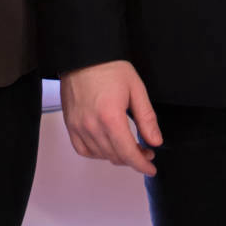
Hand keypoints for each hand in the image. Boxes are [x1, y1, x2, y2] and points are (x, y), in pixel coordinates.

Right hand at [60, 60, 162, 175]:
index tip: (151, 168)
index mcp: (111, 117)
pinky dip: (97, 153)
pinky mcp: (70, 125)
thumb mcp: (136, 90)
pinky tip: (108, 145)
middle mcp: (92, 126)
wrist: (84, 57)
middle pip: (115, 156)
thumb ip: (146, 118)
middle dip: (133, 159)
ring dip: (117, 156)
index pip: (128, 152)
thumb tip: (155, 141)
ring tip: (129, 147)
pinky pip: (83, 150)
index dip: (141, 164)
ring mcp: (78, 127)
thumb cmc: (109, 68)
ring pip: (100, 155)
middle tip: (146, 152)